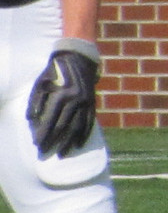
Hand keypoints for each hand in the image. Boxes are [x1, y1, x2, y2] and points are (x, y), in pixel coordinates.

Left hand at [27, 42, 99, 158]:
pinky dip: (84, 134)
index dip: (43, 134)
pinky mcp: (92, 103)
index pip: (51, 121)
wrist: (78, 59)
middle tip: (46, 153)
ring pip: (78, 127)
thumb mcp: (41, 83)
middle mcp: (76, 101)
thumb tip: (30, 120)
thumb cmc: (54, 72)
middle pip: (64, 127)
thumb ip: (35, 102)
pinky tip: (79, 144)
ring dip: (69, 142)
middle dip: (54, 142)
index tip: (37, 145)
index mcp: (61, 95)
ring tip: (63, 154)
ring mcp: (86, 102)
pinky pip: (89, 122)